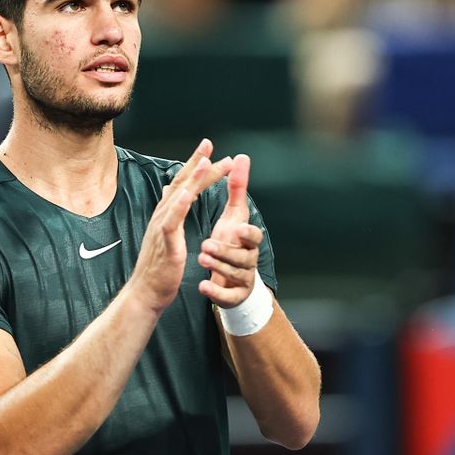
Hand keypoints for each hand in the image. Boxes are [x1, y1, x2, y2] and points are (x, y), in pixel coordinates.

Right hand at [129, 139, 232, 313]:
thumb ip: (170, 210)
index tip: (209, 149)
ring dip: (192, 179)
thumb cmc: (157, 267)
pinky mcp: (165, 244)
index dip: (195, 165)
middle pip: (182, 184)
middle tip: (211, 144)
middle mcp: (162, 216)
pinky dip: (180, 206)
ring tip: (205, 162)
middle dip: (197, 163)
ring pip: (178, 198)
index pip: (183, 184)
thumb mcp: (166, 234)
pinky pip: (172, 222)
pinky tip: (188, 193)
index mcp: (166, 214)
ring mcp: (162, 228)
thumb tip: (172, 189)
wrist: (146, 293)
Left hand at [199, 154, 263, 307]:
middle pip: (243, 257)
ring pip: (234, 275)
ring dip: (218, 267)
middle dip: (225, 251)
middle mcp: (249, 259)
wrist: (231, 279)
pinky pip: (227, 297)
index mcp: (247, 240)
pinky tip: (203, 286)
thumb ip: (237, 187)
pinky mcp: (233, 296)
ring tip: (201, 258)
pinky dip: (215, 292)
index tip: (235, 228)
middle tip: (206, 245)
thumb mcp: (234, 215)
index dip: (246, 233)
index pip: (253, 236)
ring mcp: (242, 279)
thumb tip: (241, 157)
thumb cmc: (232, 242)